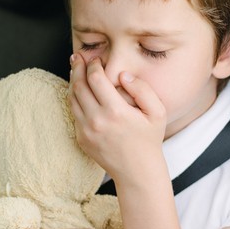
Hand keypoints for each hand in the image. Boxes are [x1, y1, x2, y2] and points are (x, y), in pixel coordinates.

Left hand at [68, 54, 165, 184]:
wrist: (137, 170)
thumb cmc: (149, 139)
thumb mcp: (157, 112)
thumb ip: (143, 90)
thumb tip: (123, 75)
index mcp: (115, 111)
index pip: (96, 79)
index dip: (93, 65)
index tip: (96, 59)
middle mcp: (96, 120)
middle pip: (78, 86)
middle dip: (77, 68)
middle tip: (77, 57)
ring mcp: (85, 130)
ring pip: (71, 99)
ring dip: (72, 82)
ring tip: (75, 70)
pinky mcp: (80, 138)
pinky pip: (73, 113)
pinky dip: (74, 98)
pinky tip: (79, 90)